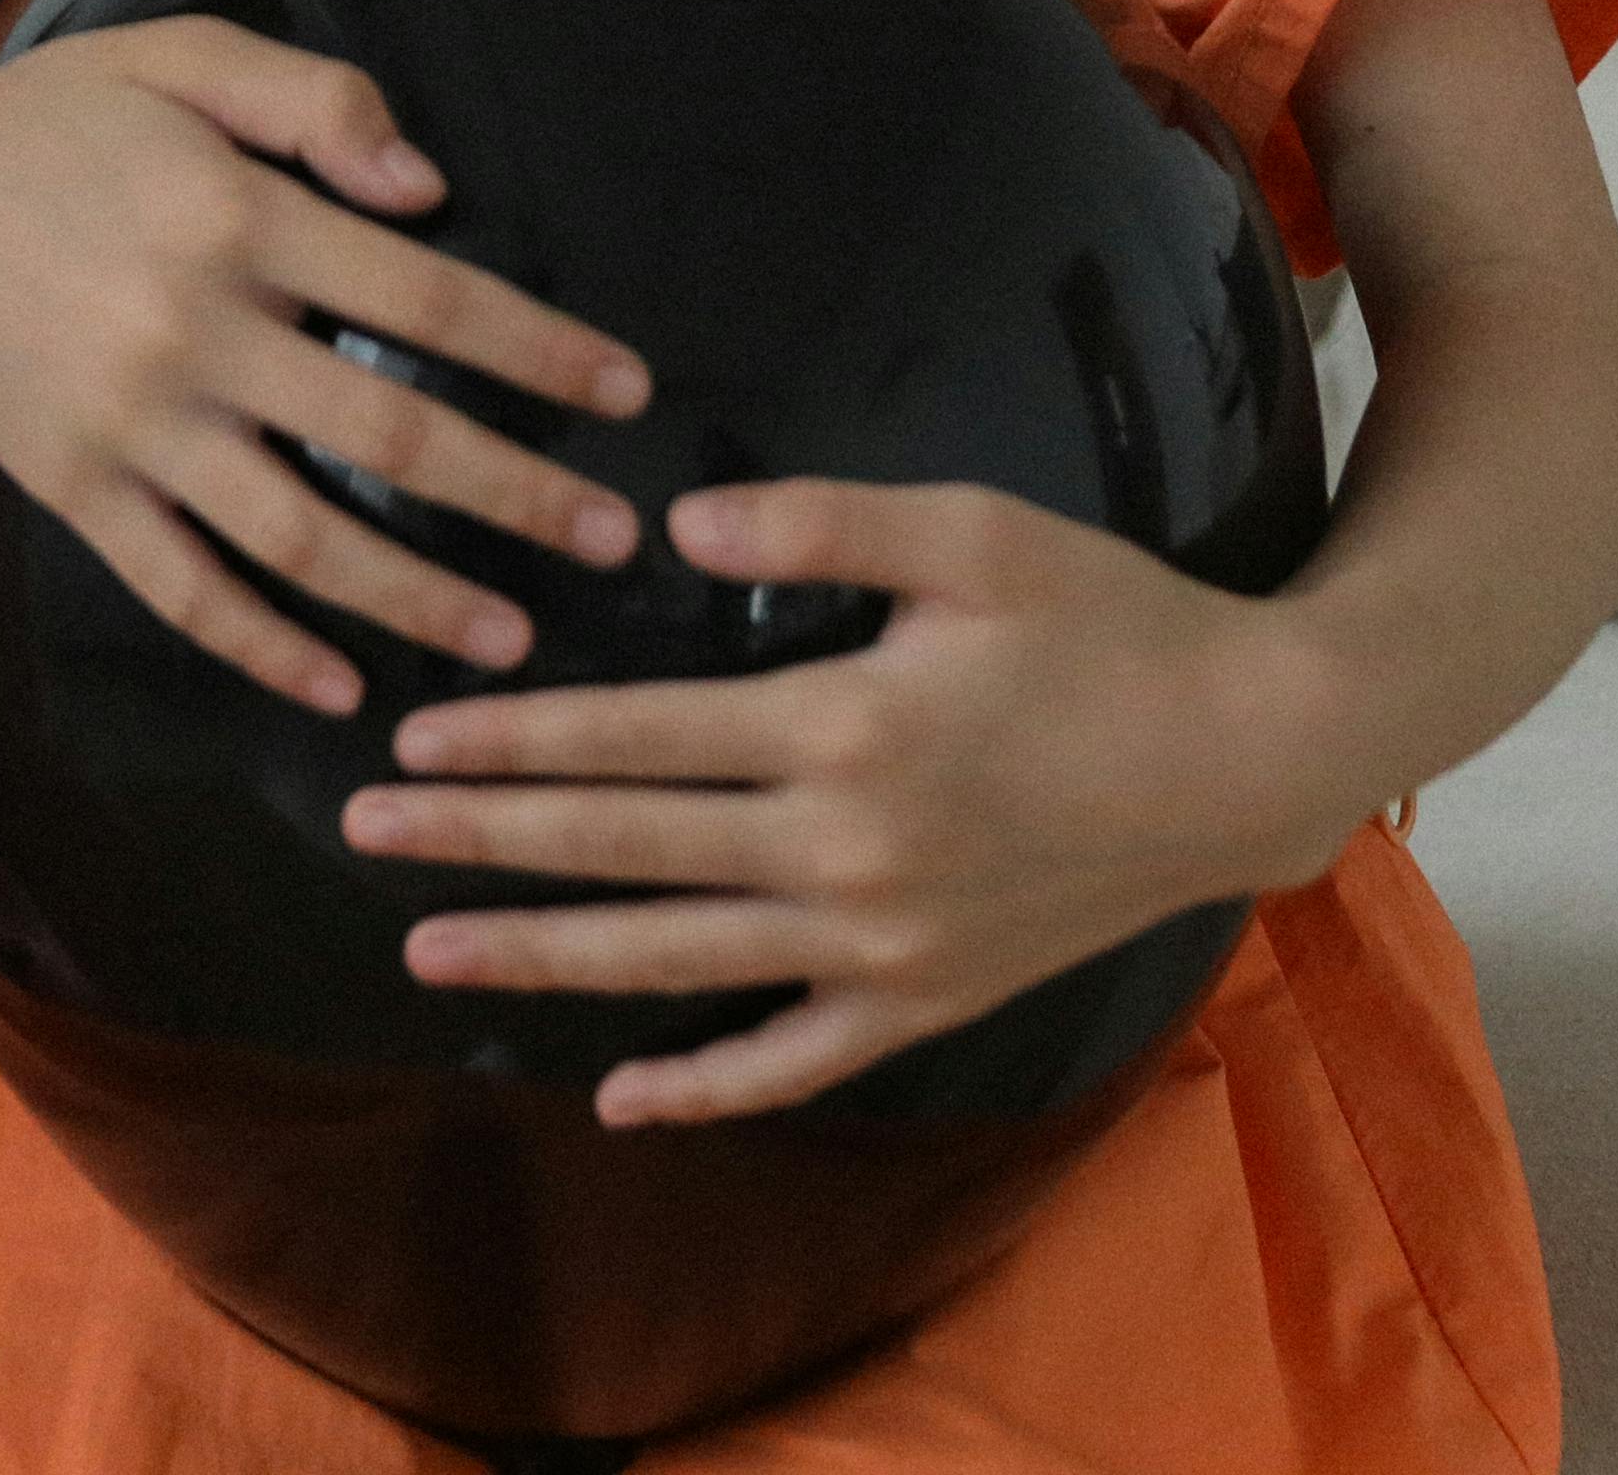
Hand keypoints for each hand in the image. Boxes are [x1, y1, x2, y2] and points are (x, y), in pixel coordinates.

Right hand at [0, 25, 653, 713]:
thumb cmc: (46, 118)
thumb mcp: (180, 60)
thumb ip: (315, 100)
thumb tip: (430, 187)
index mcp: (234, 215)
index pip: (427, 295)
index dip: (539, 350)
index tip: (626, 394)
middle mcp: (192, 329)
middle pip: (389, 432)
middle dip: (520, 498)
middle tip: (615, 546)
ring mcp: (130, 423)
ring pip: (299, 536)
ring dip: (416, 596)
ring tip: (509, 639)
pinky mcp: (73, 487)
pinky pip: (182, 589)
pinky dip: (265, 647)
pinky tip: (342, 683)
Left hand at [336, 475, 1354, 1123]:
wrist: (1254, 754)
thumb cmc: (1112, 623)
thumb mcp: (973, 533)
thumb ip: (820, 520)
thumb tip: (675, 518)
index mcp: (840, 725)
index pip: (632, 738)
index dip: (513, 739)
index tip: (410, 741)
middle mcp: (844, 849)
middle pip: (624, 849)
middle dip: (482, 840)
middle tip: (363, 832)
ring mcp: (885, 942)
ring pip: (679, 958)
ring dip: (546, 954)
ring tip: (429, 949)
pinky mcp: (930, 996)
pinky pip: (795, 1058)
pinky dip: (707, 1087)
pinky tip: (620, 1098)